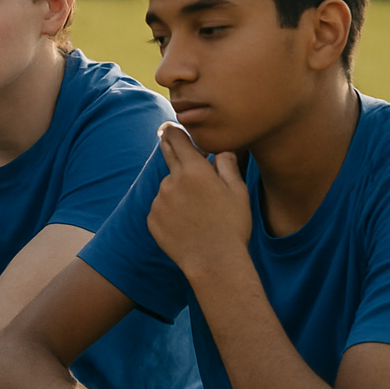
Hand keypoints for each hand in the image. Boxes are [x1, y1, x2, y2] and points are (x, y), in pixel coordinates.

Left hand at [147, 123, 250, 279]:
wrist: (214, 262)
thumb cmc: (232, 226)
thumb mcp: (238, 192)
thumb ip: (227, 166)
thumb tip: (220, 149)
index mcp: (194, 171)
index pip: (178, 140)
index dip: (174, 131)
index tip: (170, 126)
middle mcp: (172, 181)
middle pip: (167, 157)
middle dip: (171, 150)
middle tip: (172, 144)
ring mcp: (159, 200)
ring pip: (167, 187)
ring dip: (177, 190)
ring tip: (197, 211)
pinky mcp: (151, 218)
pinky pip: (160, 208)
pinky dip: (170, 211)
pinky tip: (186, 224)